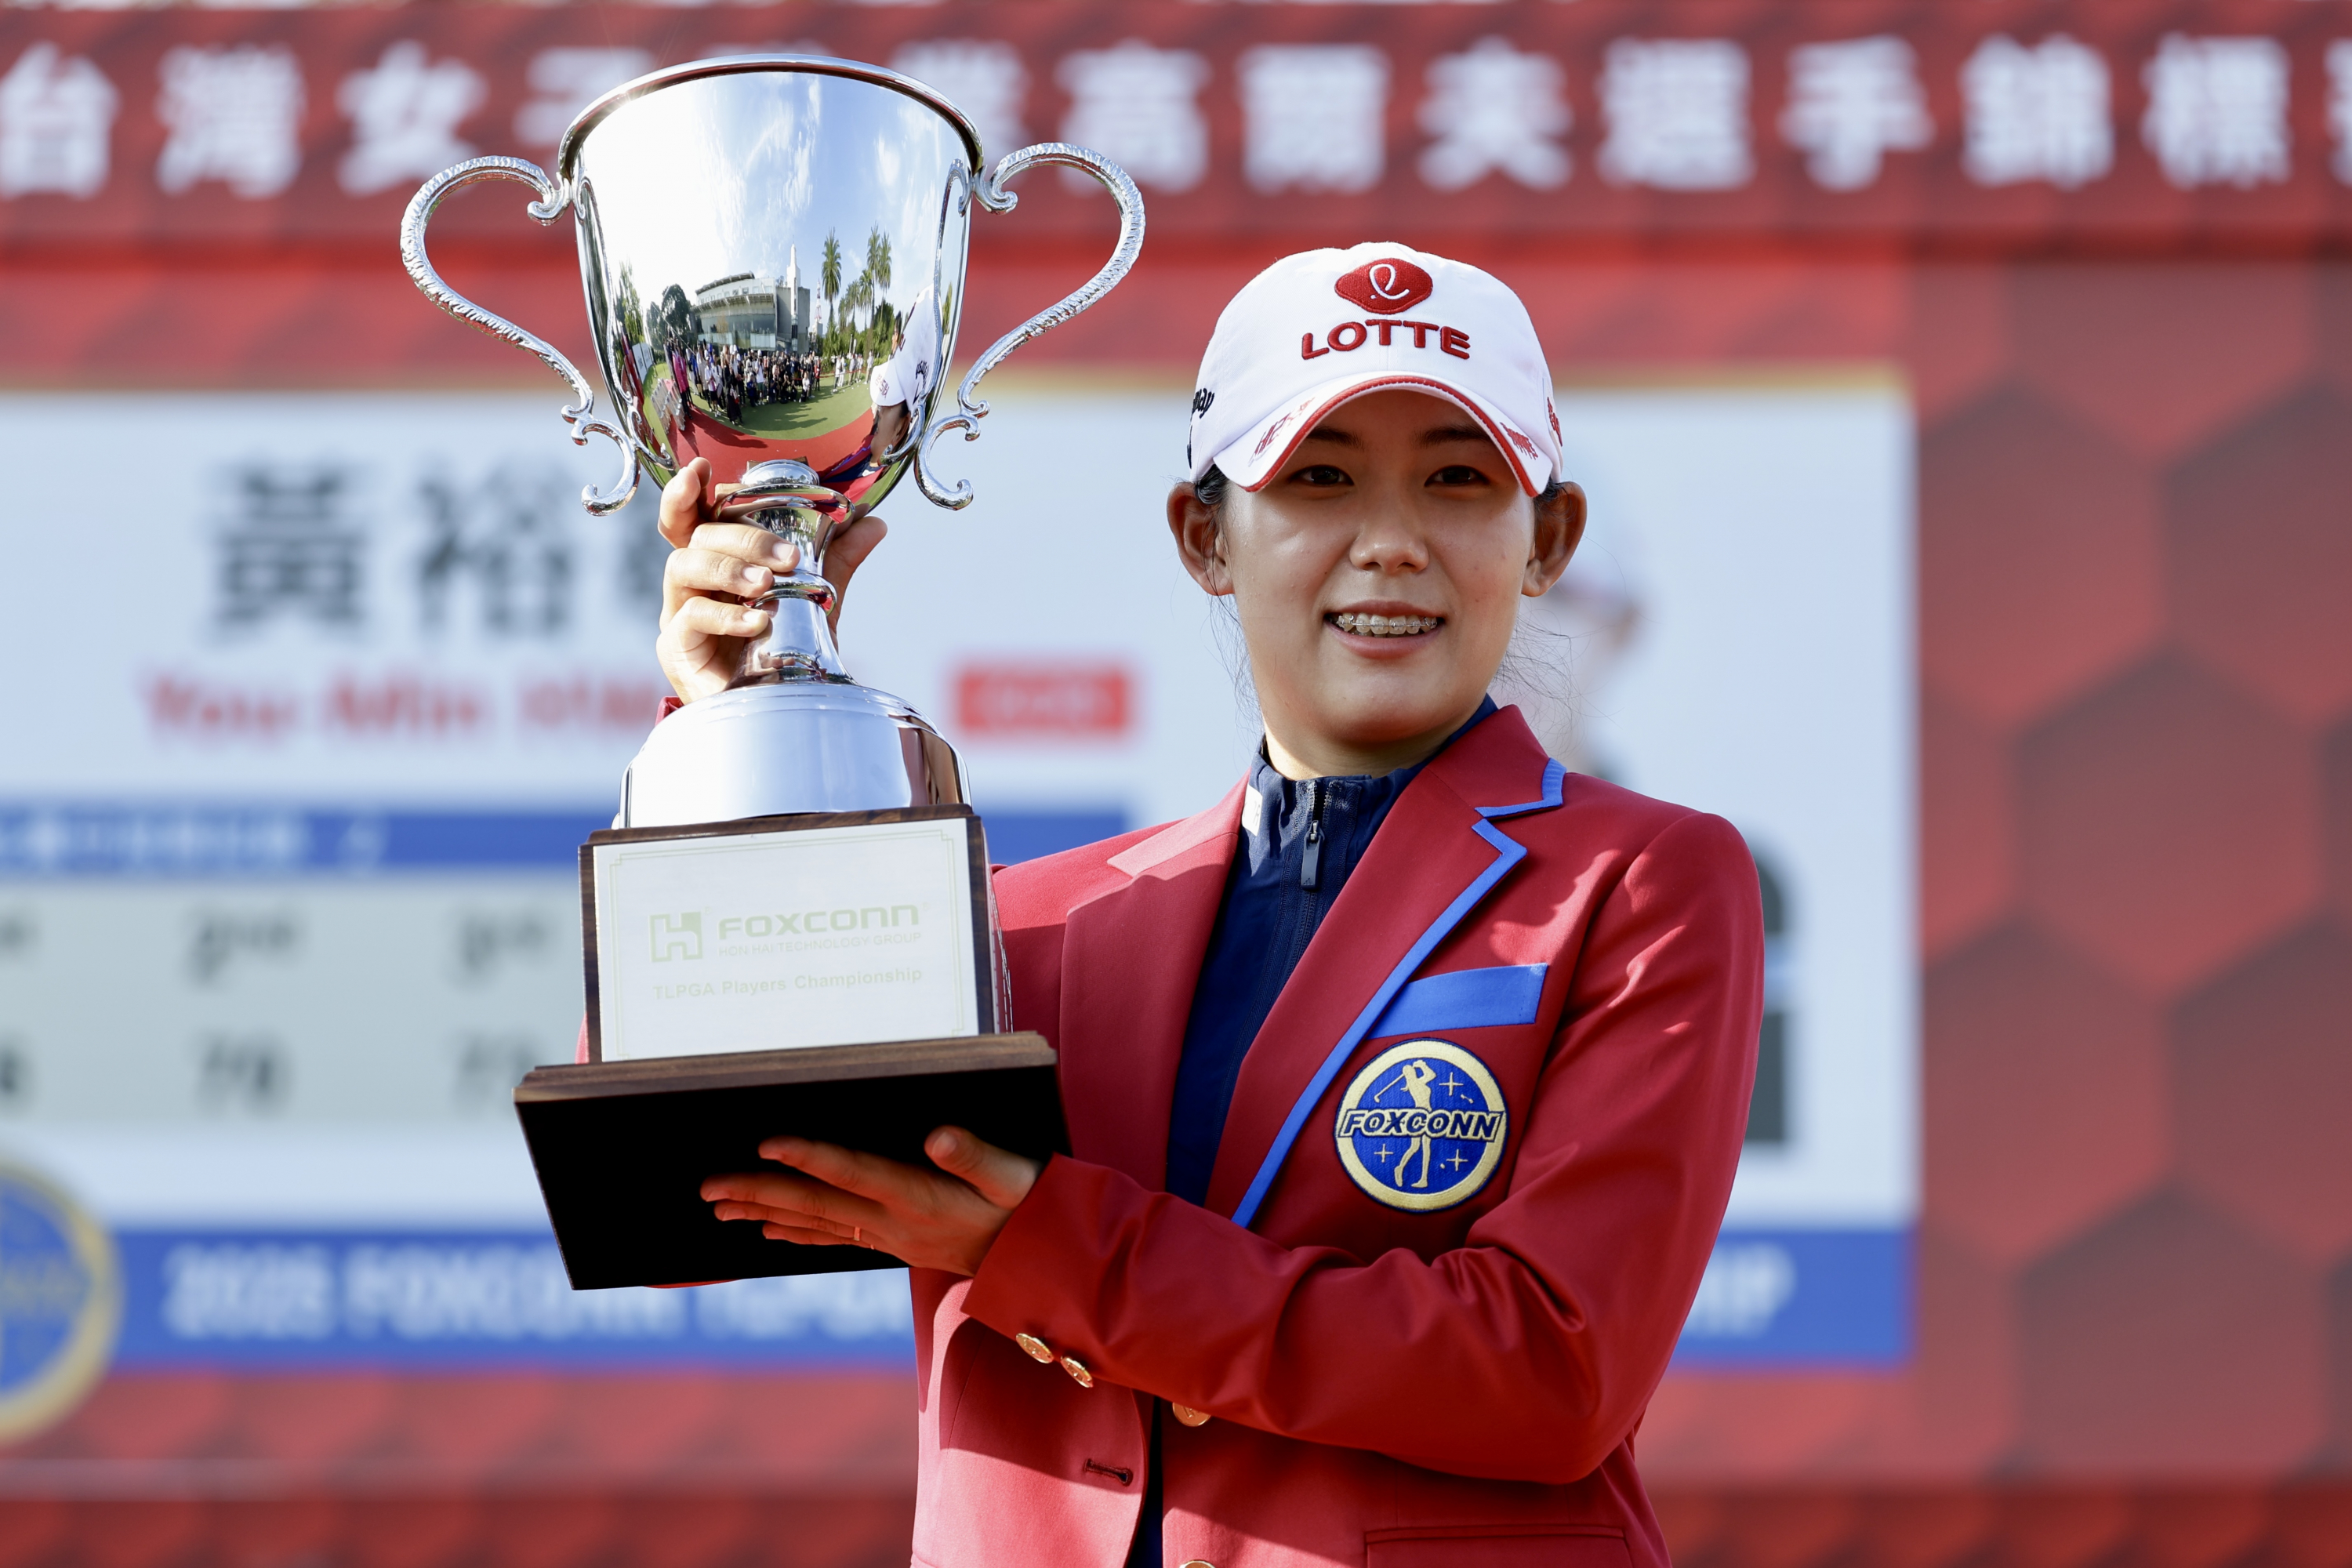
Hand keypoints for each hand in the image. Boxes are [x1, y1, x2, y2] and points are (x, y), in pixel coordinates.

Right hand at [654, 457, 889, 702]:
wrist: (778, 710)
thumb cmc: (784, 650)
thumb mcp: (814, 598)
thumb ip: (837, 559)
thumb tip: (875, 522)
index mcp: (716, 561)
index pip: (692, 516)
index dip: (687, 491)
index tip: (701, 471)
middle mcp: (691, 583)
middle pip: (697, 536)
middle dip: (743, 537)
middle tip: (788, 558)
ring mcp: (677, 614)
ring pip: (683, 567)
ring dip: (729, 569)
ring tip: (769, 585)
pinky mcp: (676, 648)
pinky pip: (689, 617)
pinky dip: (726, 616)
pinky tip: (758, 621)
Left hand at [702, 1126, 1039, 1276]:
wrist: (1042, 1263)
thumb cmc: (1033, 1209)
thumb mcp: (1015, 1176)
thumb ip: (977, 1156)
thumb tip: (938, 1136)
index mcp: (920, 1198)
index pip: (854, 1174)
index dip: (810, 1158)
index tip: (766, 1142)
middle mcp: (895, 1222)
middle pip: (816, 1205)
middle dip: (760, 1192)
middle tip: (707, 1188)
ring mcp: (891, 1237)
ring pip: (816, 1224)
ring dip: (765, 1213)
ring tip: (720, 1207)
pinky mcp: (895, 1243)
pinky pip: (834, 1239)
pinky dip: (796, 1233)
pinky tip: (768, 1229)